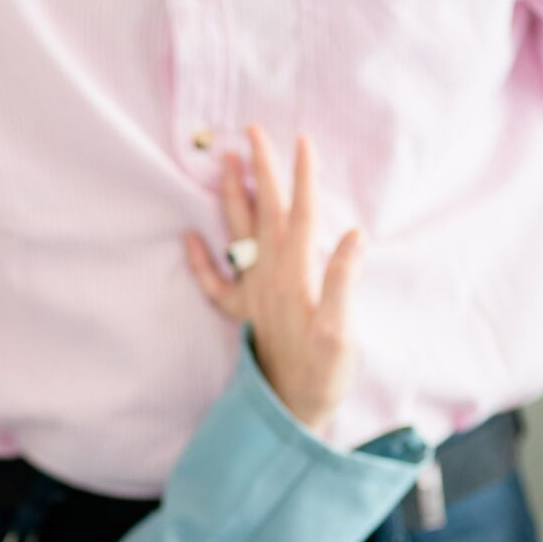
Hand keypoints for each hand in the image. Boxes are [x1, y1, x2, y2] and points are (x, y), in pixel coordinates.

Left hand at [184, 126, 363, 433]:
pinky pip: (215, 284)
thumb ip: (343, 281)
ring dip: (232, 197)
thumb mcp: (342, 330)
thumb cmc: (324, 373)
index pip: (302, 214)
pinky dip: (200, 260)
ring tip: (223, 162)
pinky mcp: (244, 315)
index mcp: (296, 274)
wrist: (292, 410)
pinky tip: (190, 238)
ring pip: (238, 235)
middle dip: (261, 170)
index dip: (303, 176)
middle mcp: (269, 277)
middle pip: (266, 213)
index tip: (302, 139)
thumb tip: (352, 234)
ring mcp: (253, 295)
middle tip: (252, 130)